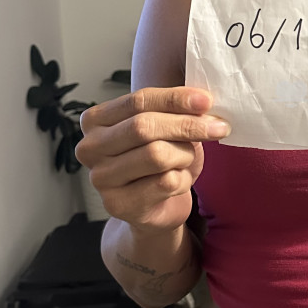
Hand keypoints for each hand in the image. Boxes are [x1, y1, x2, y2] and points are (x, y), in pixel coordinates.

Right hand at [74, 87, 230, 233]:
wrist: (155, 208)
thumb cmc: (159, 163)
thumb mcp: (163, 129)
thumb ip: (173, 112)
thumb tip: (203, 102)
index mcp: (95, 120)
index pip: (138, 101)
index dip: (175, 99)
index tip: (206, 100)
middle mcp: (90, 148)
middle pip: (144, 127)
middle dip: (186, 125)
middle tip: (217, 127)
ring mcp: (101, 179)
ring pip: (156, 155)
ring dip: (185, 154)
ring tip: (188, 158)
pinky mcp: (119, 204)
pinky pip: (165, 182)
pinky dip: (183, 179)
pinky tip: (180, 180)